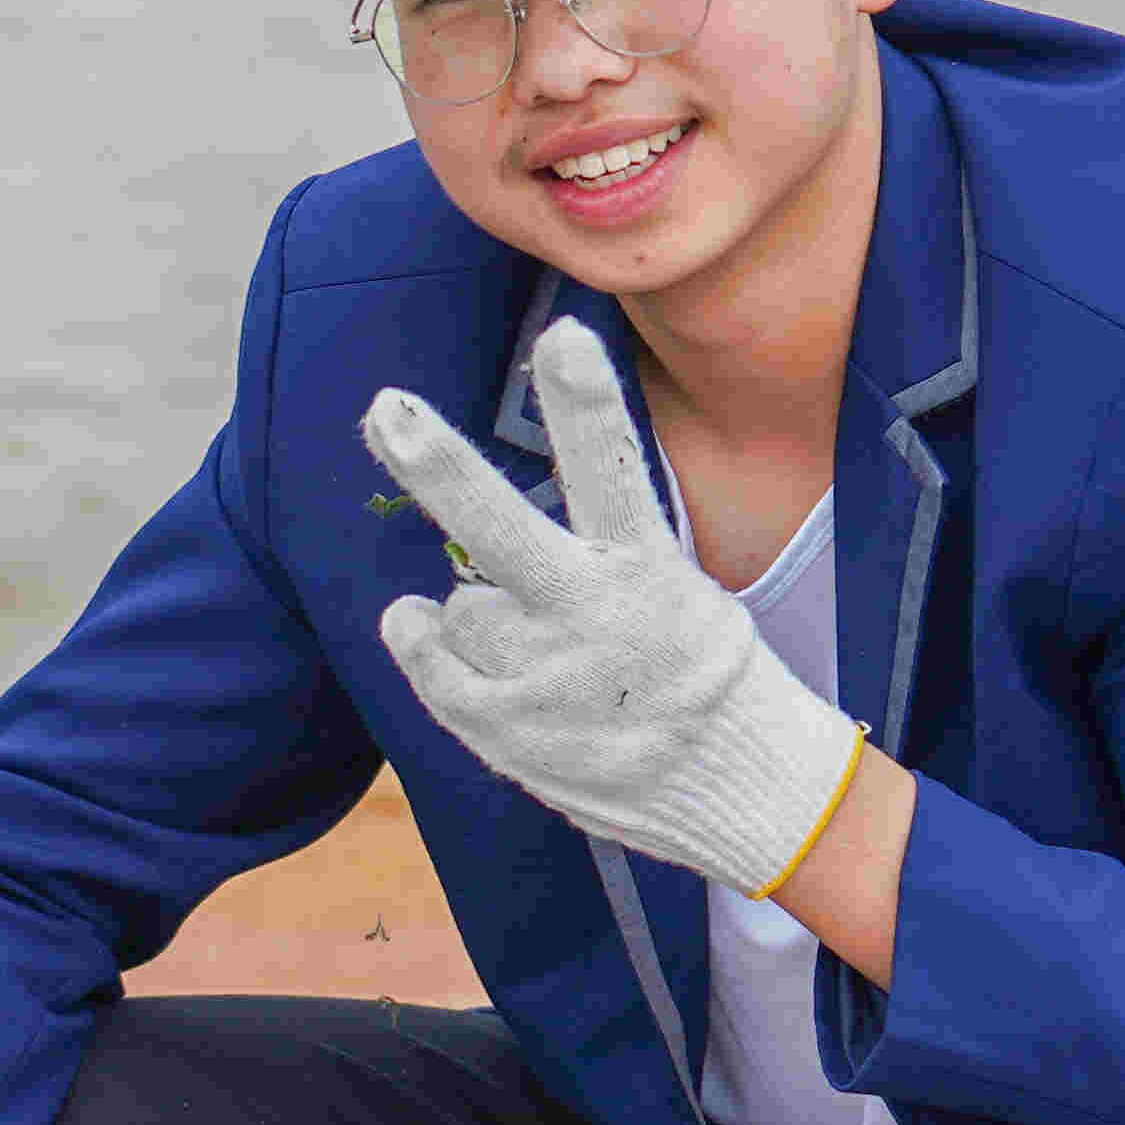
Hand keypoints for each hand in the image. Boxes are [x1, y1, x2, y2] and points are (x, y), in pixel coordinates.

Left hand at [368, 322, 863, 900]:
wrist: (738, 788)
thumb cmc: (697, 672)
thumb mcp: (683, 590)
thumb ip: (599, 553)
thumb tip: (478, 546)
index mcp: (648, 572)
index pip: (614, 472)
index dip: (584, 403)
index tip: (562, 336)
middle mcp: (592, 620)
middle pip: (501, 530)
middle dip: (440, 468)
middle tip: (386, 409)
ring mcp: (544, 681)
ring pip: (462, 604)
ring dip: (479, 611)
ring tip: (537, 641)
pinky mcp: (507, 733)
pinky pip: (431, 663)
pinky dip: (423, 640)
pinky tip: (427, 629)